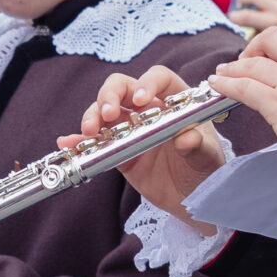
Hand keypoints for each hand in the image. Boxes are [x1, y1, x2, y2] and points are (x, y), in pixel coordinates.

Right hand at [75, 66, 229, 227]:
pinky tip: (68, 143)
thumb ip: (198, 147)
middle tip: (107, 114)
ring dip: (92, 115)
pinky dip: (80, 141)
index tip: (141, 98)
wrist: (193, 198)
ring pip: (104, 111)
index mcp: (176, 101)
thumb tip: (187, 138)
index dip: (147, 83)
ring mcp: (130, 128)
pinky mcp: (117, 150)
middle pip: (122, 87)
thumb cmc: (206, 170)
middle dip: (110, 95)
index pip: (159, 78)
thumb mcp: (208, 159)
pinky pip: (96, 142)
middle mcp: (149, 109)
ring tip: (89, 131)